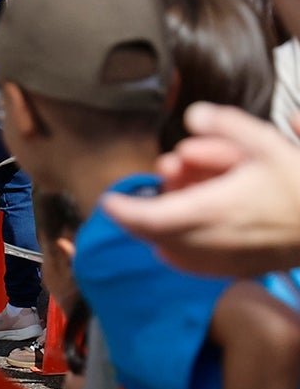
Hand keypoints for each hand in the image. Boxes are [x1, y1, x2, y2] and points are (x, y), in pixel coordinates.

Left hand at [104, 104, 299, 275]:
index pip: (151, 219)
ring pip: (172, 250)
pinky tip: (185, 229)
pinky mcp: (237, 271)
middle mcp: (215, 240)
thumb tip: (191, 116)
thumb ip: (227, 125)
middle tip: (155, 186)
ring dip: (163, 227)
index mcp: (216, 209)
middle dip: (143, 212)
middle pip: (156, 235)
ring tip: (181, 194)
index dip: (123, 212)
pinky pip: (194, 266)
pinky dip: (179, 248)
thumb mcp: (268, 143)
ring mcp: (226, 261)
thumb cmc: (299, 185)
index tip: (108, 201)